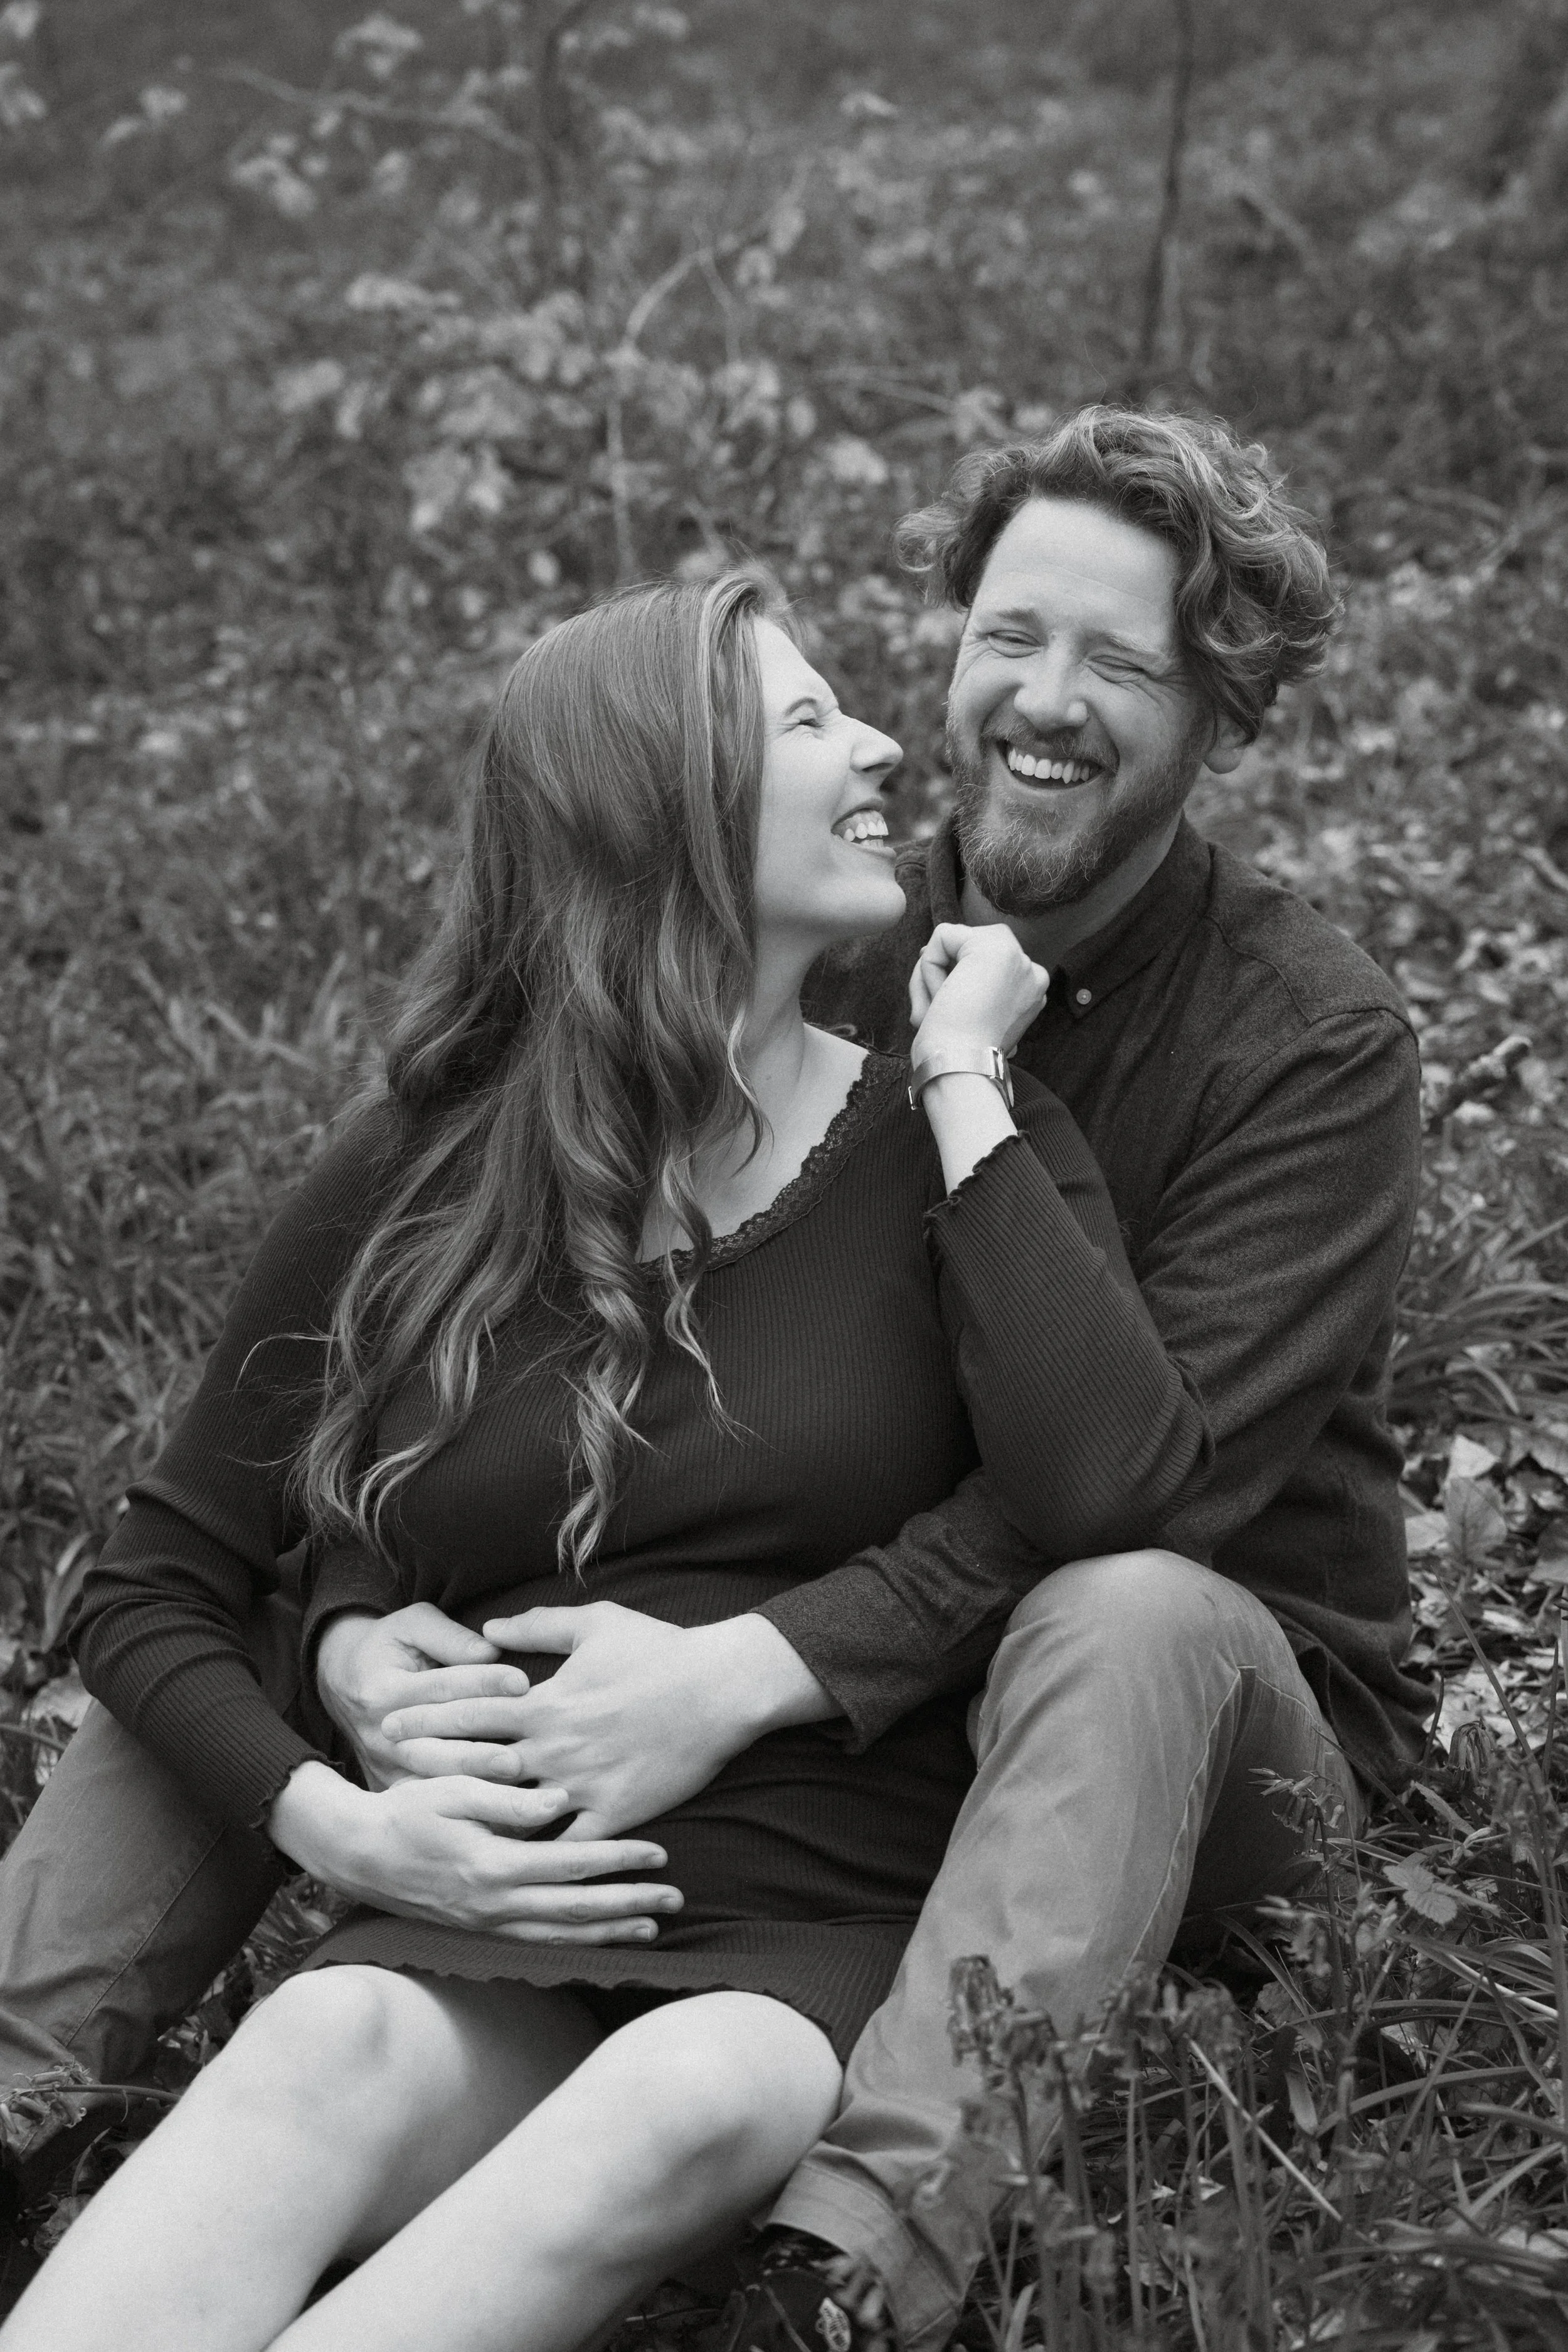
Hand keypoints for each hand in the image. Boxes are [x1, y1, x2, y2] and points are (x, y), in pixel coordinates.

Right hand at [269, 1761, 683, 1942]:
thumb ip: (506, 1797)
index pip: (572, 1865)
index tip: (660, 1852)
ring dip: (610, 1931)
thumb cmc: (407, 1808)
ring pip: (562, 1935)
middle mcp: (494, 1903)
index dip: (619, 1859)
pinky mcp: (481, 1931)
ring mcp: (487, 1923)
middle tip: (676, 1898)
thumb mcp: (452, 1788)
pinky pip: (539, 1942)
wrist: (358, 1853)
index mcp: (492, 1863)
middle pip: (578, 1910)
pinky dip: (576, 1943)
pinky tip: (602, 1937)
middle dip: (631, 1904)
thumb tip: (560, 1801)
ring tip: (653, 1925)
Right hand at [314, 1605, 532, 1789]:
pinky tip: (491, 1811)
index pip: (442, 1687)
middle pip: (435, 1745)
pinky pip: (425, 1798)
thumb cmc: (387, 1645)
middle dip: (477, 1753)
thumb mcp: (411, 1624)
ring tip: (508, 1785)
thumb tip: (490, 1652)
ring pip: (431, 1777)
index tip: (522, 1682)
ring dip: (471, 1784)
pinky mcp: (388, 1783)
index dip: (483, 1682)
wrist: (341, 1678)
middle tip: (518, 1758)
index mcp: (385, 1689)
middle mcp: (380, 1731)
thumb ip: (449, 1637)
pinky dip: (457, 1805)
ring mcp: (383, 1763)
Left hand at [385, 1602, 835, 1840]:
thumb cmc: (660, 1649)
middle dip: (432, 1769)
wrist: (721, 1688)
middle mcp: (556, 1745)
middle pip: (479, 1763)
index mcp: (547, 1700)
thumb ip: (537, 1627)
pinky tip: (511, 1873)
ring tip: (436, 1832)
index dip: (427, 1717)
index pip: (472, 1709)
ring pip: (516, 1811)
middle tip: (390, 1779)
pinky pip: (570, 1847)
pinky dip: (541, 1860)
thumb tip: (490, 1628)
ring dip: (476, 1821)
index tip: (389, 1723)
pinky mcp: (616, 1813)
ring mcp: (584, 1783)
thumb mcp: (595, 1623)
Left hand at [908, 922, 1048, 1059]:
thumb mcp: (965, 1018)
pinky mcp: (996, 943)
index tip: (952, 1014)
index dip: (954, 985)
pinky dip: (928, 968)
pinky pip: (941, 937)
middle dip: (941, 980)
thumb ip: (958, 983)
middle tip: (946, 1014)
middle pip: (965, 954)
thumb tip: (925, 952)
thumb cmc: (957, 1054)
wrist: (960, 1065)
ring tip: (944, 1009)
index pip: (979, 969)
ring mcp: (1018, 955)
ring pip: (952, 944)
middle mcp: (1031, 973)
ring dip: (933, 978)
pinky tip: (943, 995)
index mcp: (1028, 994)